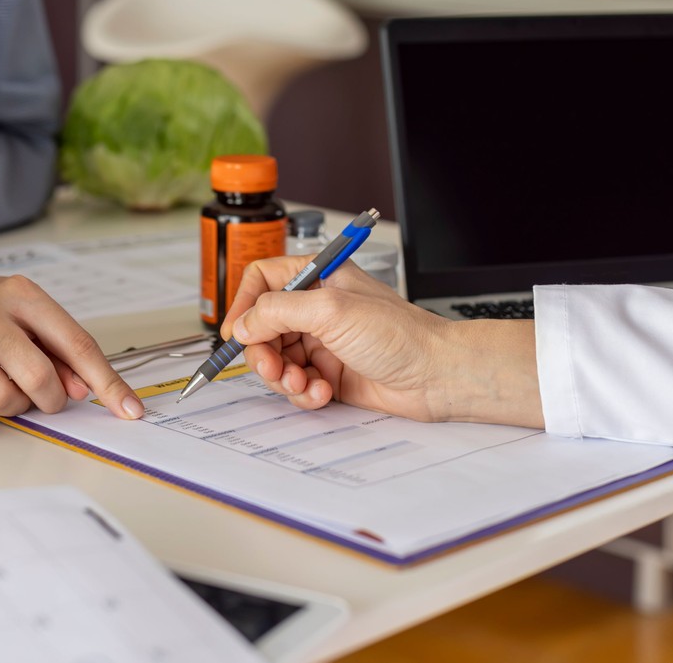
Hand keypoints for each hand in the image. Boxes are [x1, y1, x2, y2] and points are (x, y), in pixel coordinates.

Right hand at [0, 267, 144, 425]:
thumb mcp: (34, 316)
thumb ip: (64, 352)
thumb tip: (82, 391)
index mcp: (22, 295)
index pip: (76, 344)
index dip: (108, 382)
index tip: (131, 410)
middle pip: (37, 378)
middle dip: (52, 399)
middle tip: (45, 394)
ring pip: (1, 401)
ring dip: (14, 406)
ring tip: (6, 384)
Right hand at [221, 255, 542, 426]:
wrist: (437, 376)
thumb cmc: (400, 333)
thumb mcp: (332, 311)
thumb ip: (279, 311)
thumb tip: (244, 324)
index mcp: (318, 278)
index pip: (263, 280)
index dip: (244, 305)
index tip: (236, 332)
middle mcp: (318, 308)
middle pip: (263, 327)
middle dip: (263, 352)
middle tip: (273, 368)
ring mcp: (323, 342)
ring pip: (277, 360)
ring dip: (283, 377)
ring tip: (303, 384)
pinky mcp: (329, 374)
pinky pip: (297, 385)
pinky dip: (302, 393)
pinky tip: (321, 394)